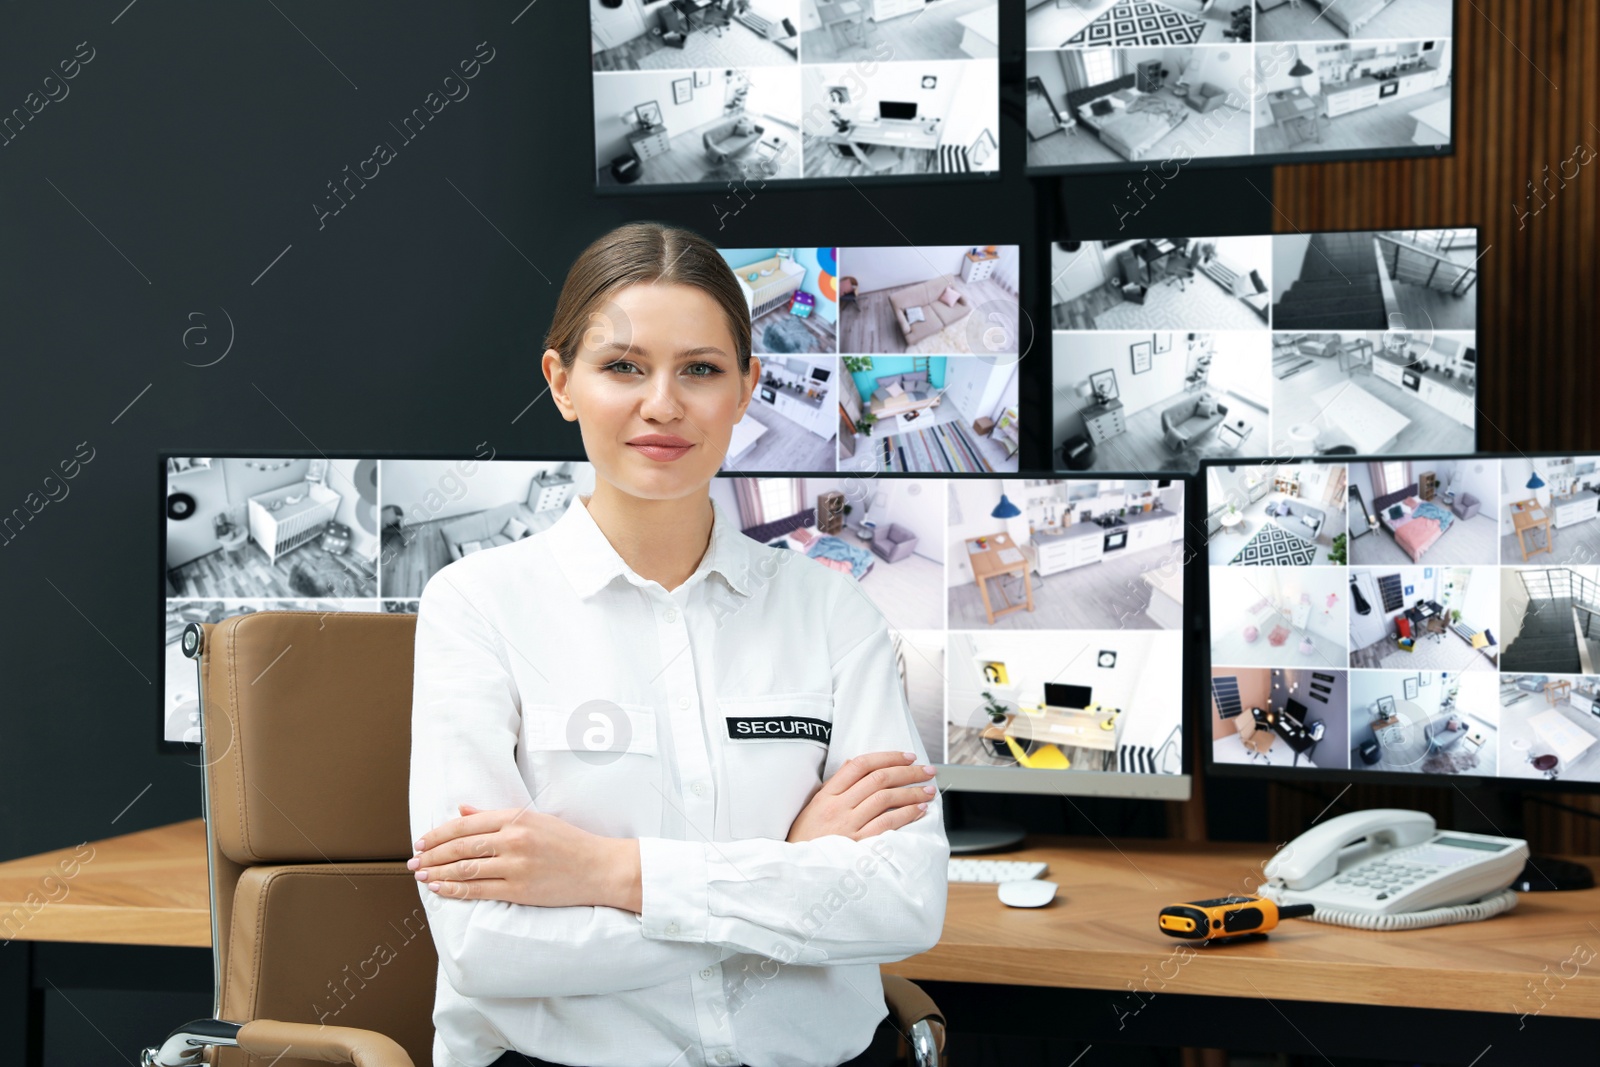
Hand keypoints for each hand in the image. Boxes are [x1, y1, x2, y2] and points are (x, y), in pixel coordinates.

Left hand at [408, 803, 637, 908]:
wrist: (599, 868)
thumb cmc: (569, 843)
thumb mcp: (535, 820)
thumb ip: (495, 816)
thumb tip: (462, 809)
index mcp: (517, 818)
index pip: (466, 824)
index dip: (439, 834)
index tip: (422, 841)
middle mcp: (514, 839)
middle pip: (460, 846)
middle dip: (431, 854)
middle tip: (413, 861)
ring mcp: (517, 865)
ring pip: (465, 868)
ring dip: (438, 872)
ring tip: (421, 875)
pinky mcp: (519, 889)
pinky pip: (478, 890)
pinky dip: (455, 889)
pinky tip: (441, 889)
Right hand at [787, 751, 935, 843]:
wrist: (798, 871)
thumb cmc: (806, 839)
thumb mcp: (814, 807)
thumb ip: (835, 785)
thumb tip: (853, 764)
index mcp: (827, 794)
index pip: (860, 765)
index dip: (888, 756)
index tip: (907, 756)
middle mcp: (838, 806)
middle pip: (878, 778)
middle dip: (908, 771)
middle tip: (926, 770)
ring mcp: (848, 825)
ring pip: (885, 798)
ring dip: (912, 792)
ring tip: (927, 790)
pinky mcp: (858, 845)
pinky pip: (887, 824)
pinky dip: (906, 814)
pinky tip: (918, 810)